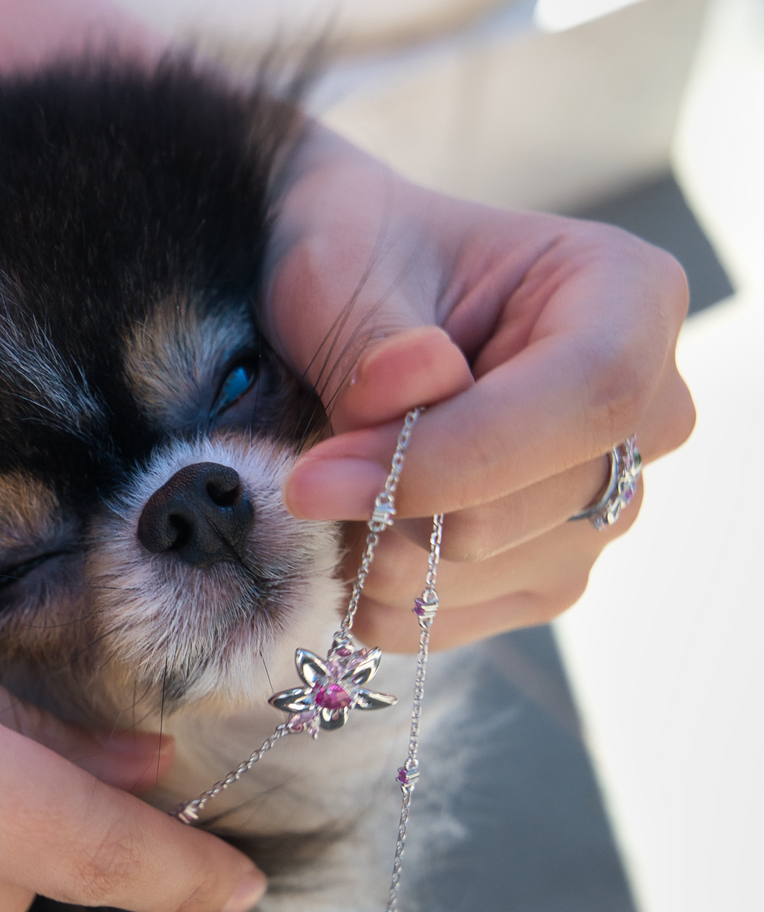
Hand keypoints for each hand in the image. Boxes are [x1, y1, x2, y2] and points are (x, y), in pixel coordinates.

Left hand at [264, 127, 695, 650]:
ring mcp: (601, 504)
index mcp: (627, 299)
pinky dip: (379, 596)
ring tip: (328, 489)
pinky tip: (344, 536)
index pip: (586, 397)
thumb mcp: (344, 269)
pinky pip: (460, 619)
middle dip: (396, 508)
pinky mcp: (545, 570)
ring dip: (378, 551)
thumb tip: (405, 392)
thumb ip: (376, 339)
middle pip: (539, 504)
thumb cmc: (357, 259)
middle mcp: (641, 411)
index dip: (455, 454)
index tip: (320, 476)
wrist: (347, 301)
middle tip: (303, 479)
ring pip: (495, 571)